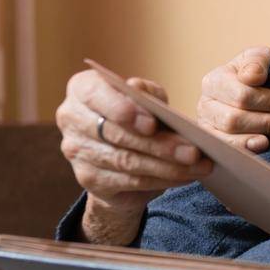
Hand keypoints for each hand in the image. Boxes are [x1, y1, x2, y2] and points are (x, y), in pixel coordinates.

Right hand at [57, 70, 214, 243]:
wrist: (118, 151)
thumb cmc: (136, 115)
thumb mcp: (145, 98)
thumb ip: (145, 93)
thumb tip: (138, 90)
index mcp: (82, 89)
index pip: (95, 96)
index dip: (123, 110)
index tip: (152, 123)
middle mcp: (72, 118)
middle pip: (116, 134)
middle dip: (158, 144)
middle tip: (192, 151)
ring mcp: (76, 150)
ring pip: (126, 161)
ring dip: (166, 165)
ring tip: (197, 165)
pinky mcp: (88, 178)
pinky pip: (129, 181)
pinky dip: (162, 179)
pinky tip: (186, 176)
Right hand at [197, 47, 269, 153]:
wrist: (255, 92)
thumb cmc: (258, 75)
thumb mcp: (260, 59)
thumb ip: (257, 61)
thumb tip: (252, 77)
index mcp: (214, 81)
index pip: (242, 95)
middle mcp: (205, 105)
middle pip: (234, 118)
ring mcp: (207, 127)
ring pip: (229, 136)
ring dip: (261, 136)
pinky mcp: (213, 145)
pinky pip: (227, 151)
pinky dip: (245, 149)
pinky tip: (263, 145)